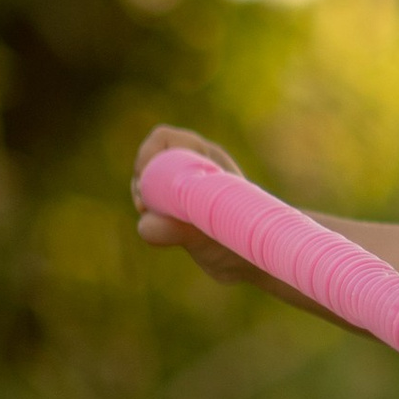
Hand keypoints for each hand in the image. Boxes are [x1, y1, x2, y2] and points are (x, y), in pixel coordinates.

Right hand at [131, 125, 259, 283]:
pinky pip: (152, 204)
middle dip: (142, 181)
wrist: (256, 260)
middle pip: (152, 160)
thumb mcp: (211, 234)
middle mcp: (195, 168)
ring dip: (143, 198)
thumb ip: (180, 228)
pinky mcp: (179, 210)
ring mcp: (186, 189)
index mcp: (208, 159)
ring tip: (149, 216)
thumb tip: (145, 223)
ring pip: (149, 182)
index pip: (165, 139)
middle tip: (144, 206)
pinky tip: (157, 229)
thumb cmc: (242, 242)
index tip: (144, 178)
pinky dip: (149, 215)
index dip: (148, 153)